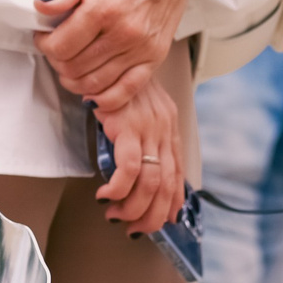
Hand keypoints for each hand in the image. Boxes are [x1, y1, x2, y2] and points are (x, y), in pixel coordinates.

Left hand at [35, 0, 195, 110]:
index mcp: (104, 9)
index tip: (43, 37)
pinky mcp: (156, 56)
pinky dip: (105, 98)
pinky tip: (92, 89)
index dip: (44, 45)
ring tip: (69, 66)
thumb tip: (41, 7)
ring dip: (75, 81)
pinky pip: (127, 91)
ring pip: (96, 84)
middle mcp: (124, 33)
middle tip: (55, 50)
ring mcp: (142, 48)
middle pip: (75, 68)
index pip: (61, 46)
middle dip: (57, 62)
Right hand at [93, 80, 185, 232]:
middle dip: (151, 215)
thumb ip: (144, 134)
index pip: (177, 176)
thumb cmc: (117, 83)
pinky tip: (105, 195)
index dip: (170, 204)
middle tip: (132, 228)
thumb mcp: (139, 108)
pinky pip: (128, 169)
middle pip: (166, 186)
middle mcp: (164, 130)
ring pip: (150, 183)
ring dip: (132, 207)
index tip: (159, 221)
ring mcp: (148, 129)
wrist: (105, 54)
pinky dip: (118, 189)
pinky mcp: (127, 126)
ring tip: (114, 215)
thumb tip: (138, 168)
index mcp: (168, 127)